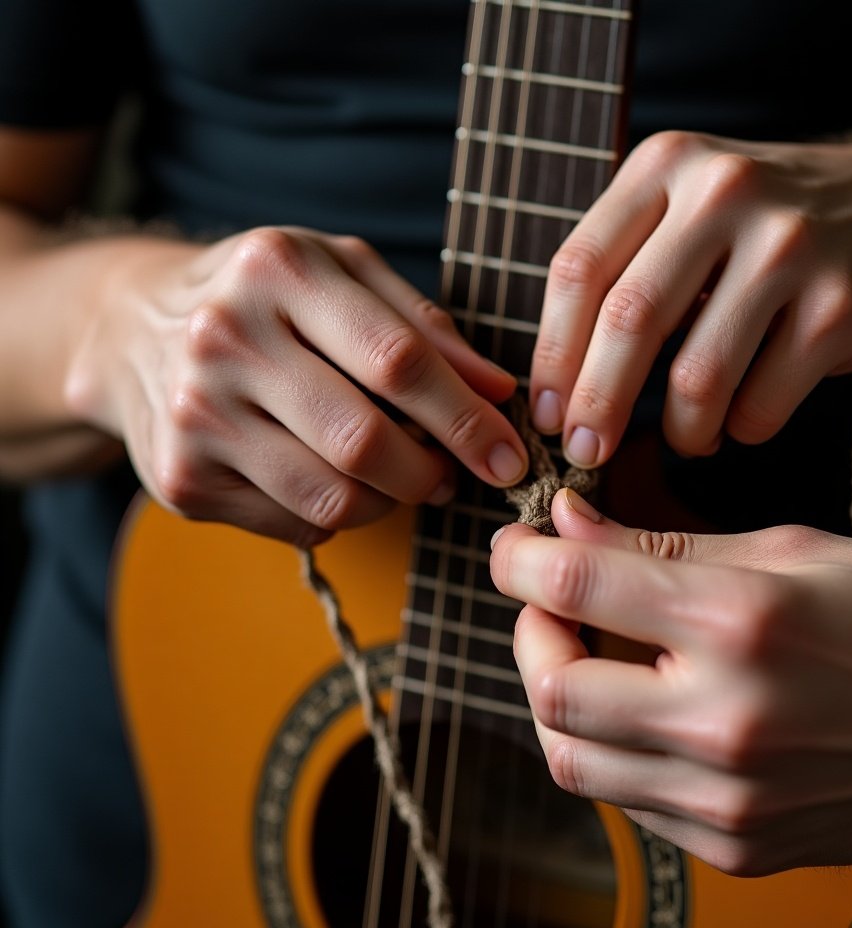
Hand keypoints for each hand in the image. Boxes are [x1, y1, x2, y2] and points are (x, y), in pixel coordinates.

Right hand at [65, 227, 527, 544]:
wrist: (134, 328)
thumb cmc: (266, 298)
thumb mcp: (343, 276)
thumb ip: (425, 327)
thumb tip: (499, 392)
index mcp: (276, 270)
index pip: (397, 360)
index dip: (466, 419)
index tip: (509, 457)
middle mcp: (224, 339)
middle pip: (363, 441)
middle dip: (431, 474)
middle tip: (452, 477)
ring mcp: (194, 415)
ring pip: (332, 499)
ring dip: (389, 503)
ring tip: (400, 479)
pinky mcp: (179, 479)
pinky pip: (294, 525)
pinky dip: (336, 516)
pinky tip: (330, 479)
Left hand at [489, 488, 851, 875]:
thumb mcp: (787, 549)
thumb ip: (661, 545)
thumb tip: (568, 527)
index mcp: (740, 623)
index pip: (574, 587)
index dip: (517, 559)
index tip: (514, 548)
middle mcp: (726, 722)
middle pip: (551, 691)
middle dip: (528, 636)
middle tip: (549, 606)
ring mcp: (731, 800)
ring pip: (574, 762)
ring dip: (559, 700)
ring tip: (591, 658)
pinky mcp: (738, 847)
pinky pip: (629, 803)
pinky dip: (613, 751)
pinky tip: (645, 712)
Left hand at [529, 132, 851, 463]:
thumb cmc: (755, 230)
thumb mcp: (681, 212)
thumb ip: (617, 271)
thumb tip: (554, 394)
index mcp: (666, 166)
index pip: (579, 269)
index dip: (553, 356)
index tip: (545, 414)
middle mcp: (726, 192)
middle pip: (631, 320)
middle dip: (597, 404)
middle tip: (585, 452)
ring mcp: (791, 246)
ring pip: (699, 375)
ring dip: (680, 430)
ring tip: (686, 437)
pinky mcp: (840, 306)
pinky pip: (761, 404)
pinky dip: (739, 431)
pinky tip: (739, 421)